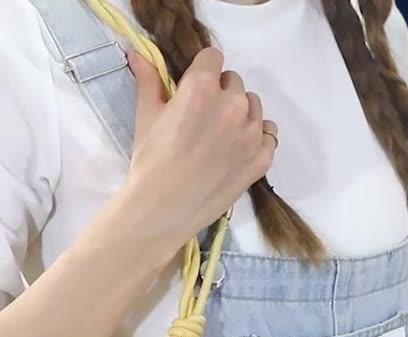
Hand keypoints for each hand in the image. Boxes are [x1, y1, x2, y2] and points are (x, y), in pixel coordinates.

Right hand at [123, 46, 276, 252]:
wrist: (163, 211)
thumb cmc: (150, 163)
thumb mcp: (147, 117)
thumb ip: (149, 80)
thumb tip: (138, 54)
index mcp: (202, 87)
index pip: (213, 58)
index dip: (202, 72)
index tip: (194, 90)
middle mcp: (233, 104)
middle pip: (234, 83)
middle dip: (220, 94)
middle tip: (203, 121)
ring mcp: (251, 133)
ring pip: (253, 107)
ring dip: (241, 115)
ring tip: (220, 139)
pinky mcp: (262, 159)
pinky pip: (270, 135)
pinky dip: (257, 138)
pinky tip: (238, 150)